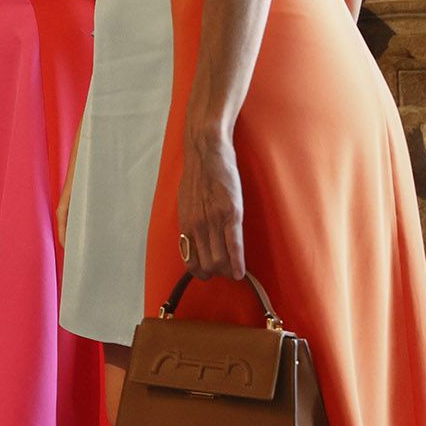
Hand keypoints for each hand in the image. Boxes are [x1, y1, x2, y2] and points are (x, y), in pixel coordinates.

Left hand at [178, 129, 246, 279]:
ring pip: (220, 261)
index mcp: (186, 224)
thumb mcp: (185, 202)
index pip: (190, 261)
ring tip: (234, 271)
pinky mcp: (231, 213)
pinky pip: (234, 246)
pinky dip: (238, 263)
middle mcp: (198, 226)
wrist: (207, 151)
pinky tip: (241, 273)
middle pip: (207, 265)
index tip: (209, 271)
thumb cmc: (197, 175)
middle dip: (216, 273)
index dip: (201, 272)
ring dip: (228, 271)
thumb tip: (192, 239)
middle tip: (225, 271)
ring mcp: (214, 221)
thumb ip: (189, 222)